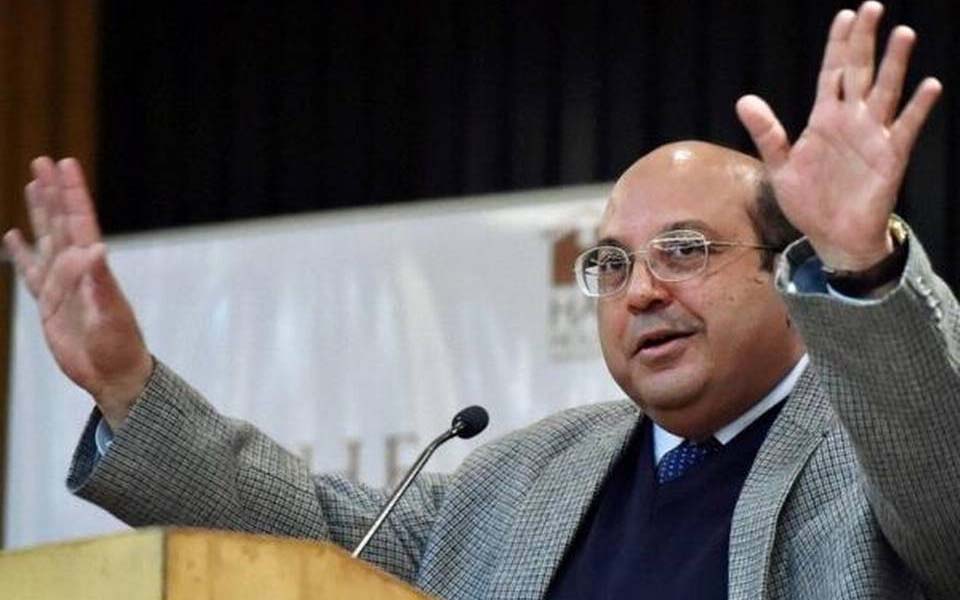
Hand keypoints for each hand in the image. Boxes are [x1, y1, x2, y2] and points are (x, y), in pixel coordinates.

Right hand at [3, 157, 151, 428]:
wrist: (114, 374)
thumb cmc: (119, 346)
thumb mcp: (110, 315)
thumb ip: (100, 282)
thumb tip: (96, 248)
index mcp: (92, 267)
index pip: (80, 221)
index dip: (72, 192)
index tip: (65, 164)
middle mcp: (76, 269)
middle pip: (61, 222)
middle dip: (53, 191)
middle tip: (44, 161)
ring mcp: (62, 285)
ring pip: (46, 239)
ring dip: (39, 212)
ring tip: (33, 185)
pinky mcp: (49, 304)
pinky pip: (30, 272)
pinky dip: (20, 254)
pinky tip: (13, 237)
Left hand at [736, 1, 941, 270]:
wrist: (832, 236)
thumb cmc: (809, 200)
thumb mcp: (780, 166)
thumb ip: (767, 133)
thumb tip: (744, 100)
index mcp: (824, 119)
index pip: (833, 72)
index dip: (838, 45)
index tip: (845, 15)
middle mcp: (852, 120)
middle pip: (860, 71)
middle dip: (865, 41)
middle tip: (872, 7)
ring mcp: (873, 136)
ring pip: (886, 92)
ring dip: (895, 64)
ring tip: (902, 33)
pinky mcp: (891, 157)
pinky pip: (906, 128)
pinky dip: (917, 108)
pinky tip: (928, 85)